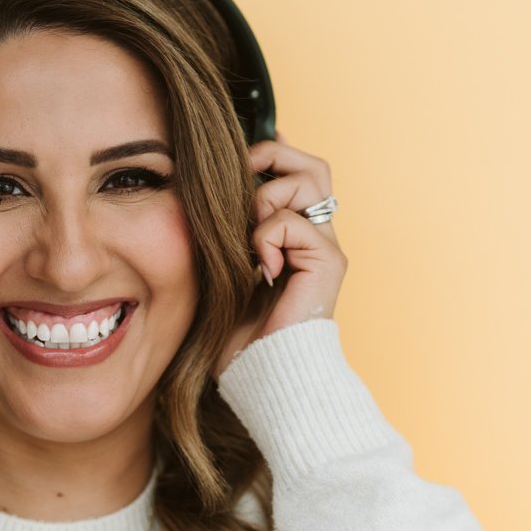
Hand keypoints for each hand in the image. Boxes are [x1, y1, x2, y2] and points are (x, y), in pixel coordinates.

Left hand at [213, 132, 347, 379]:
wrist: (260, 374)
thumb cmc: (237, 335)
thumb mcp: (222, 270)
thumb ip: (225, 232)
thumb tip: (203, 190)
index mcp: (295, 236)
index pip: (295, 173)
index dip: (268, 156)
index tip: (232, 163)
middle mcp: (316, 236)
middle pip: (312, 165)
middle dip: (273, 155)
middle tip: (240, 173)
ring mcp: (325, 247)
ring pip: (308, 179)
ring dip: (266, 195)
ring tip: (248, 234)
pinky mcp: (328, 262)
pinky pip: (291, 222)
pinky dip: (264, 238)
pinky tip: (260, 271)